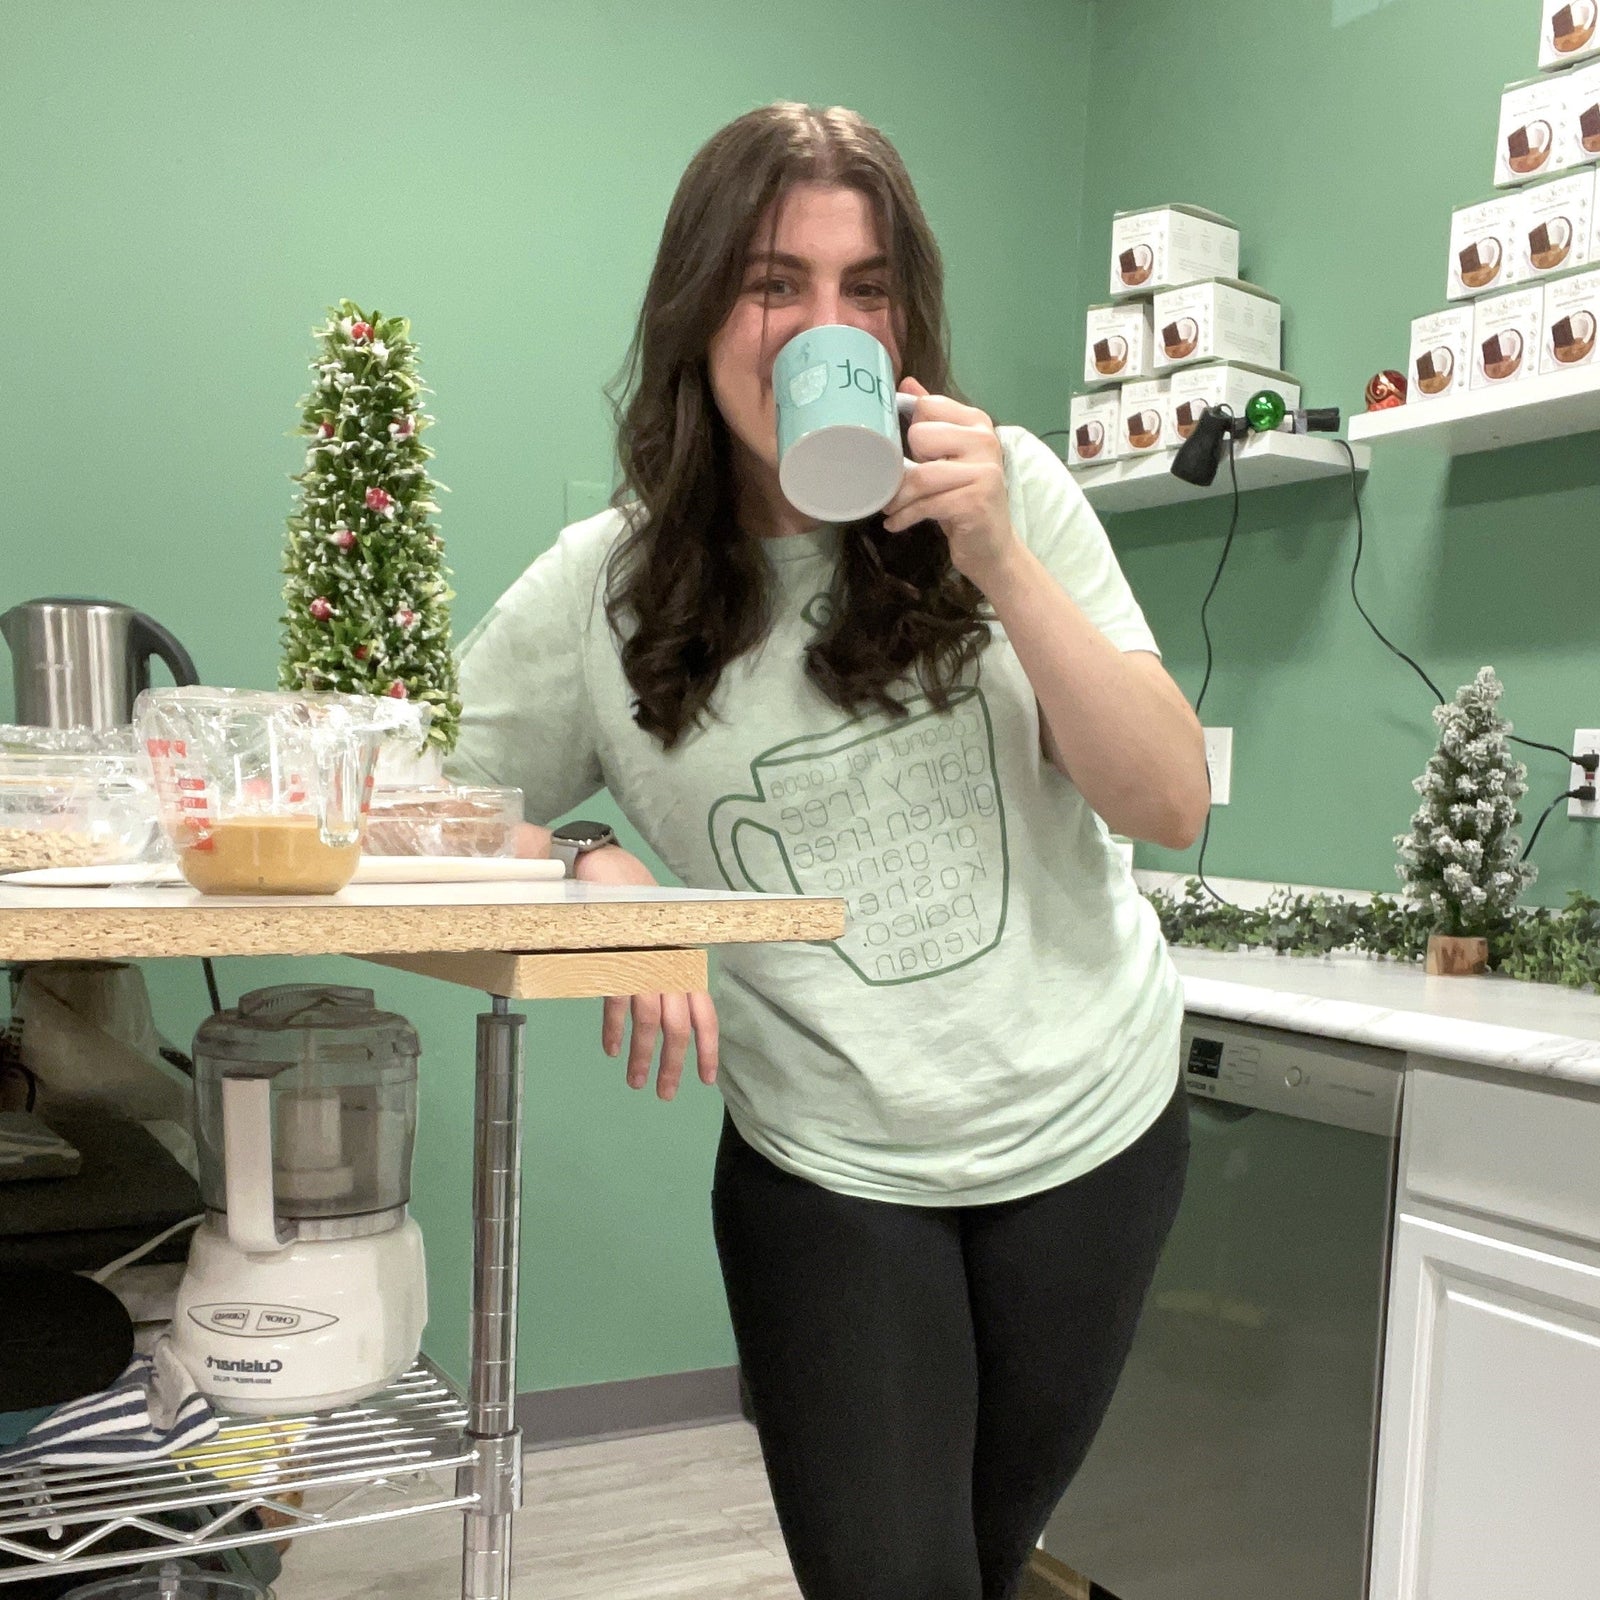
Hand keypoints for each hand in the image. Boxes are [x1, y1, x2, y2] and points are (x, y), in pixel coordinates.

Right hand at [574, 844, 720, 1101]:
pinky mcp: (616, 960)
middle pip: (679, 1027)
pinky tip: (612, 1049)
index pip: (705, 1013)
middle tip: (664, 1094)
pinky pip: (618, 1004)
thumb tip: (665, 1015)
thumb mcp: (656, 941)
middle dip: (674, 1065)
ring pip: (650, 1023)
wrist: (606, 870)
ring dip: (643, 1057)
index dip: (708, 1049)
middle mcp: (671, 965)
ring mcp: (645, 963)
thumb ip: (664, 973)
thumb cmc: (632, 905)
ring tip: (636, 1082)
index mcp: (685, 962)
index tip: (706, 1080)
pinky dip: (614, 1030)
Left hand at [881, 376, 1017, 588]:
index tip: (906, 452)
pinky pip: (926, 504)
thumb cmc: (964, 498)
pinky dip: (904, 516)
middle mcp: (985, 441)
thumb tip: (907, 384)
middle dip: (904, 465)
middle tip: (902, 485)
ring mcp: (984, 471)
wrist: (991, 547)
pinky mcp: (975, 501)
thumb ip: (933, 419)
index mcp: (977, 423)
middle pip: (920, 436)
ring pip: (920, 474)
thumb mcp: (949, 456)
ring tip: (891, 507)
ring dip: (898, 496)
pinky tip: (895, 523)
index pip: (927, 407)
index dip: (908, 428)